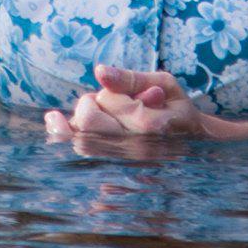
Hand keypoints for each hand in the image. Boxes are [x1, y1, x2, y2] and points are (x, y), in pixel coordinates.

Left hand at [45, 63, 226, 151]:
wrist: (193, 147)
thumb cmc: (177, 111)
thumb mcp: (165, 84)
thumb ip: (132, 79)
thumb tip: (99, 71)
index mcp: (150, 126)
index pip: (107, 100)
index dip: (109, 93)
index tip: (125, 97)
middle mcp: (134, 149)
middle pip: (88, 120)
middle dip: (89, 105)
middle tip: (103, 105)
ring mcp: (123, 166)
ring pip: (80, 140)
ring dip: (78, 123)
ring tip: (89, 116)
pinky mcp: (113, 177)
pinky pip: (80, 157)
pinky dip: (63, 136)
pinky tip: (55, 121)